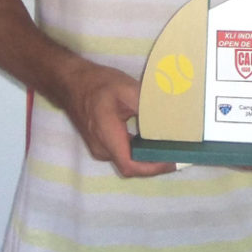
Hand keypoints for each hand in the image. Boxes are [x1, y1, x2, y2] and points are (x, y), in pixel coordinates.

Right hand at [59, 59, 174, 177]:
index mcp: (107, 136)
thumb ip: (147, 106)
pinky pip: (124, 152)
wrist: (71, 83)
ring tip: (171, 147)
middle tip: (179, 153)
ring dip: (149, 157)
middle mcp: (102, 149)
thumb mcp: (126, 89)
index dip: (154, 168)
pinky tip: (155, 140)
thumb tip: (170, 119)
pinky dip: (141, 150)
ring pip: (128, 160)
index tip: (174, 161)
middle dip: (156, 163)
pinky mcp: (102, 144)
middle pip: (132, 166)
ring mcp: (100, 148)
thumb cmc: (98, 84)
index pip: (131, 165)